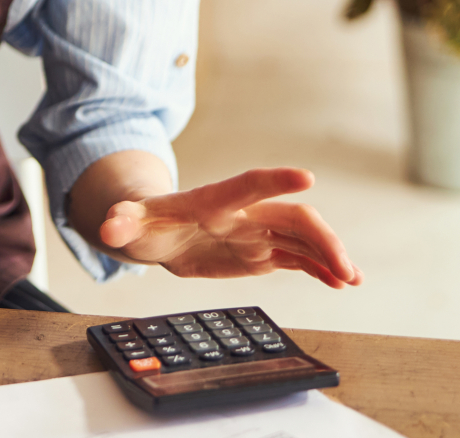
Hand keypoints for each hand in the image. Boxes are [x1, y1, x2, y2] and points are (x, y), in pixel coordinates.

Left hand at [98, 168, 360, 287]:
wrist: (158, 231)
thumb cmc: (147, 220)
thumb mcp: (131, 221)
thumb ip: (123, 220)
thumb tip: (107, 225)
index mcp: (214, 201)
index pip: (247, 185)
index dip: (274, 181)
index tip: (307, 177)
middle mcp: (243, 213)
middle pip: (291, 218)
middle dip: (320, 238)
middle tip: (344, 267)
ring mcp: (256, 232)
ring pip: (302, 238)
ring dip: (329, 255)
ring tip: (352, 278)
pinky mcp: (261, 252)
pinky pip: (297, 258)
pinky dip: (319, 269)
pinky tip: (339, 282)